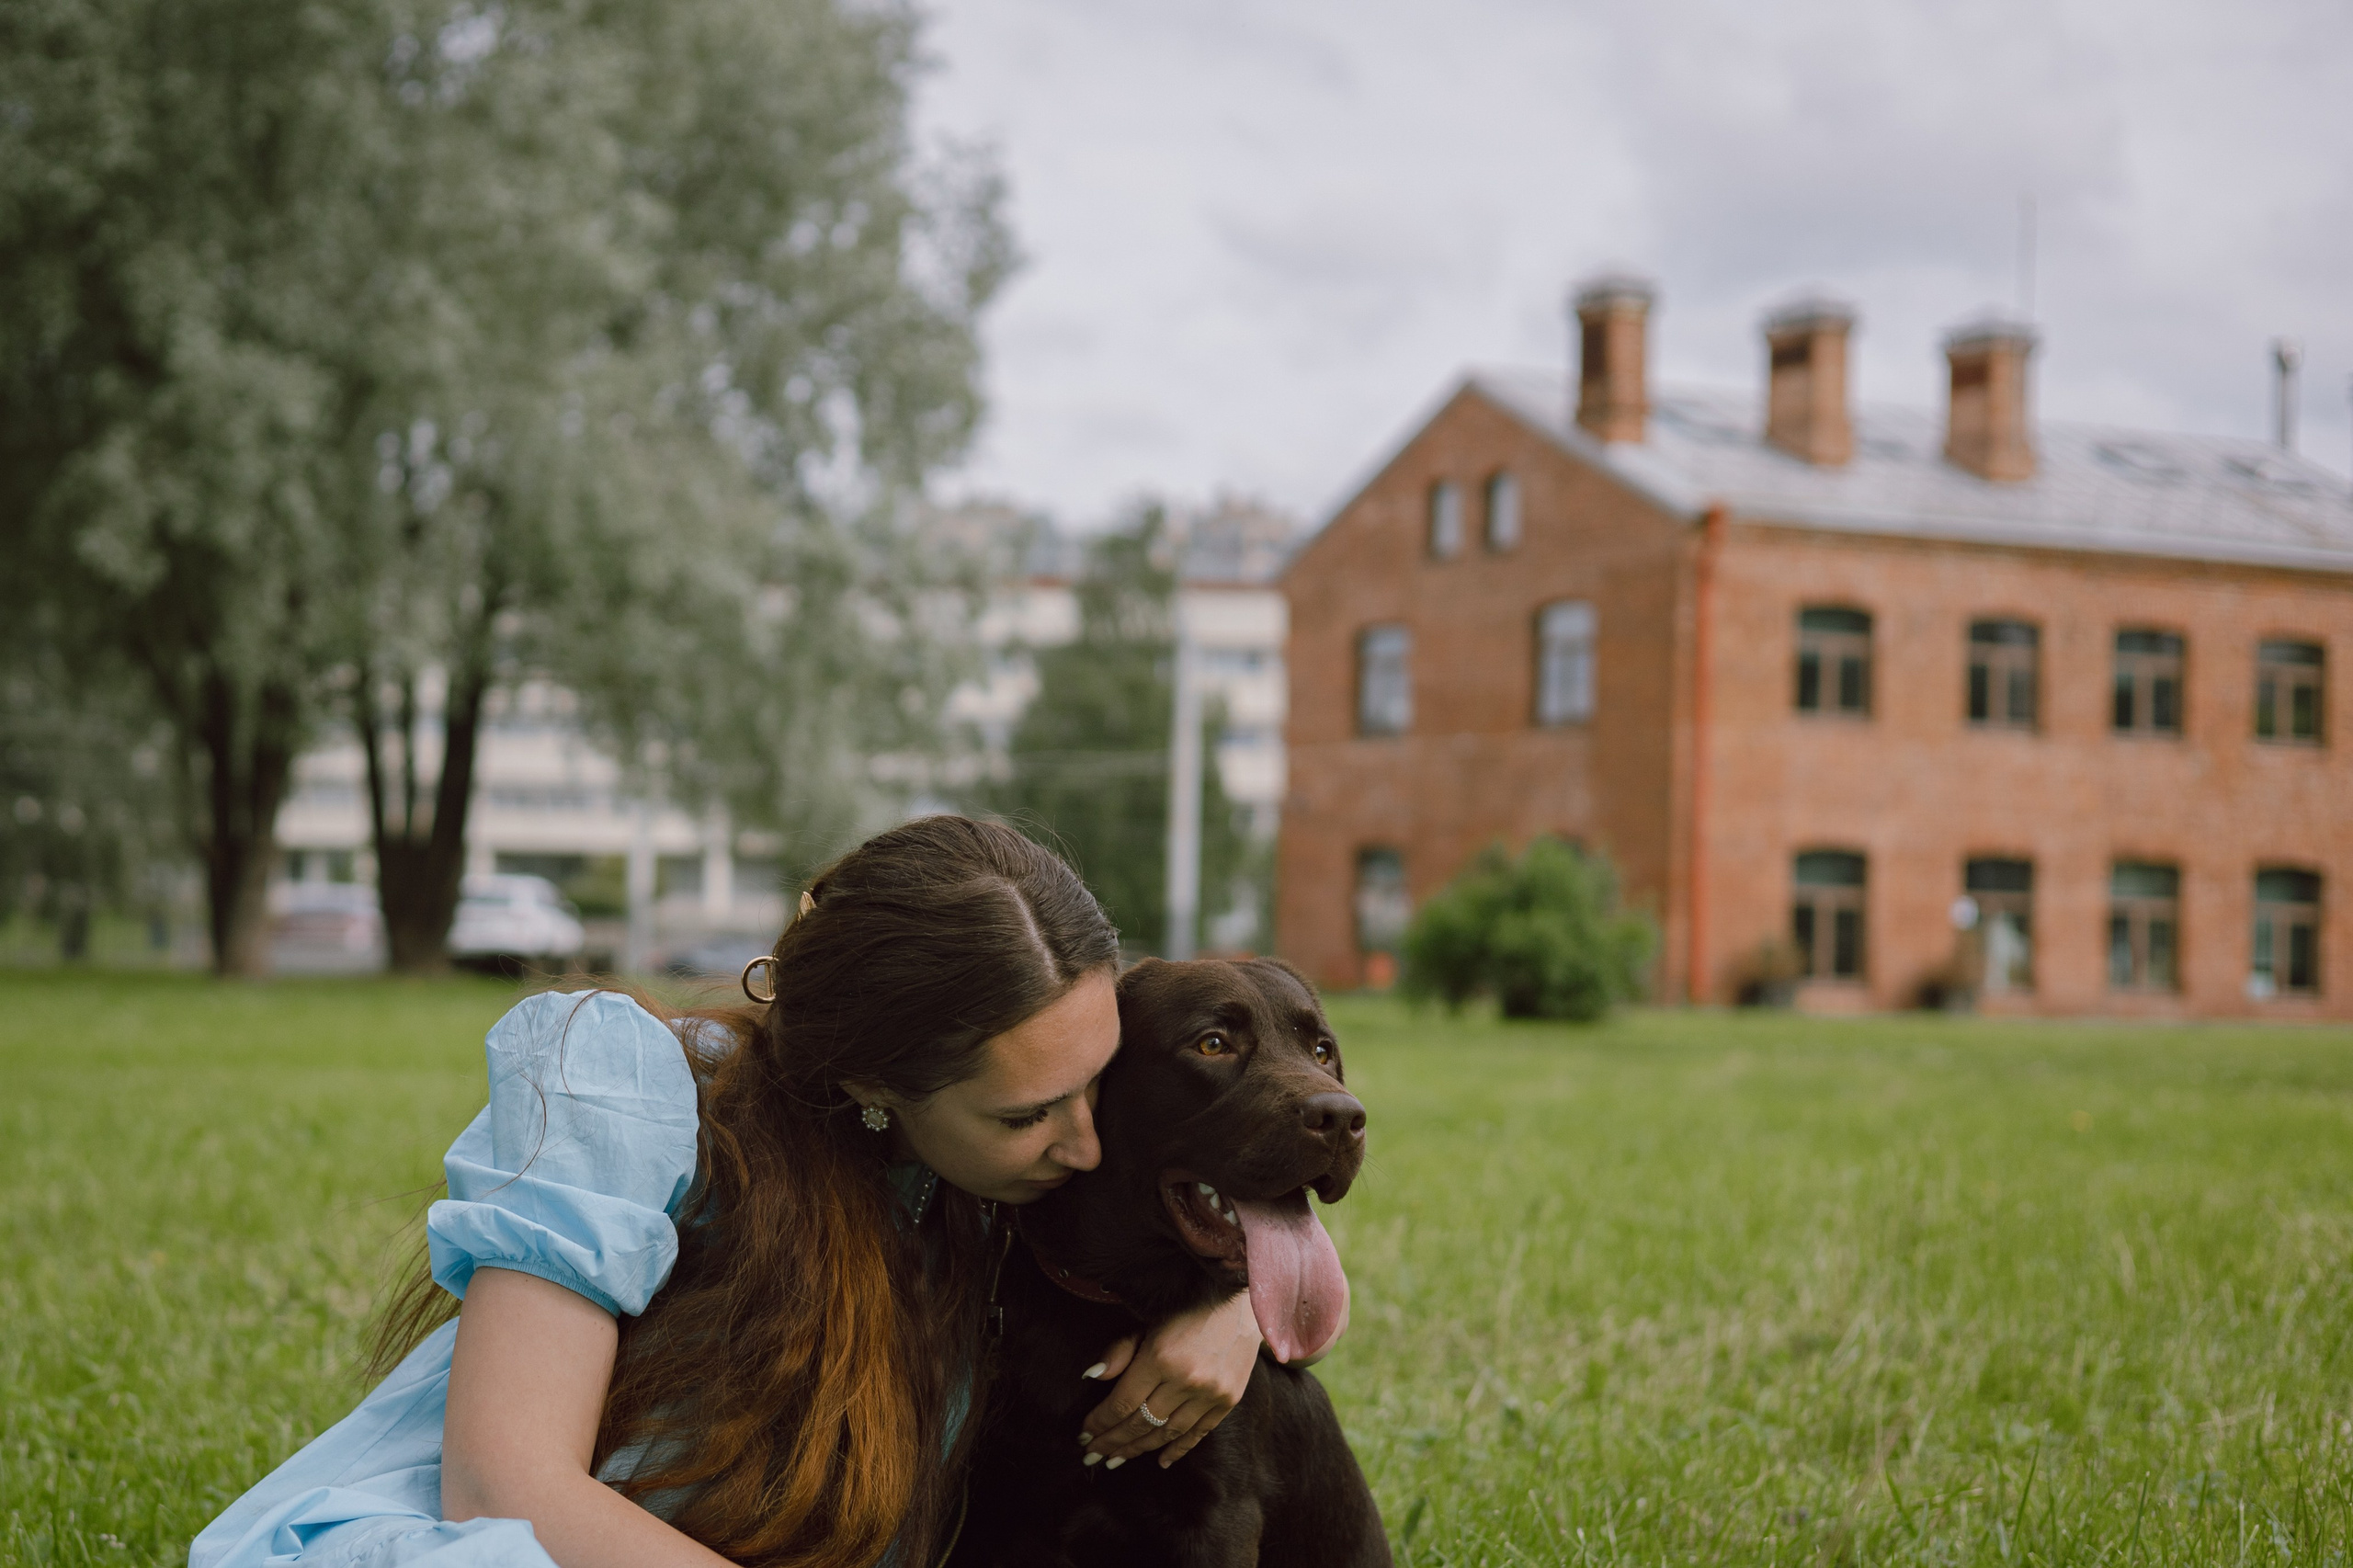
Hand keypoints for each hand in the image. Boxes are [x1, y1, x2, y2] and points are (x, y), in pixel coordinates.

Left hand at [1079, 1291, 1259, 1468]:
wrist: (1239, 1303)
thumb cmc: (1187, 1309)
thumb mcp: (1148, 1323)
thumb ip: (1120, 1351)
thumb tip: (1092, 1376)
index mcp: (1160, 1357)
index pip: (1123, 1403)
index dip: (1101, 1423)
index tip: (1084, 1434)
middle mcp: (1186, 1380)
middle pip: (1141, 1423)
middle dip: (1112, 1441)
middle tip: (1092, 1455)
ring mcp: (1210, 1393)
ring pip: (1167, 1433)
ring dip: (1139, 1449)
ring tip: (1116, 1460)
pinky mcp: (1229, 1400)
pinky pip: (1198, 1433)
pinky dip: (1178, 1449)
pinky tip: (1161, 1461)